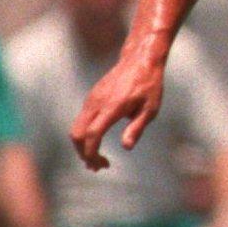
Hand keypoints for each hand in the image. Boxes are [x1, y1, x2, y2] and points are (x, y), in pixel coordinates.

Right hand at [69, 49, 167, 169]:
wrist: (140, 59)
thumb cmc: (149, 84)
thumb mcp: (151, 108)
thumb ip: (137, 128)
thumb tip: (126, 147)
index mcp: (112, 106)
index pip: (92, 133)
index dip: (91, 152)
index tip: (98, 164)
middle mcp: (97, 102)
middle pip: (76, 134)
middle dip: (83, 153)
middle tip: (98, 167)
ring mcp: (91, 99)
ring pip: (76, 127)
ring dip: (83, 146)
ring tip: (98, 160)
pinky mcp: (91, 98)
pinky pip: (81, 120)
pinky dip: (84, 135)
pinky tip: (96, 142)